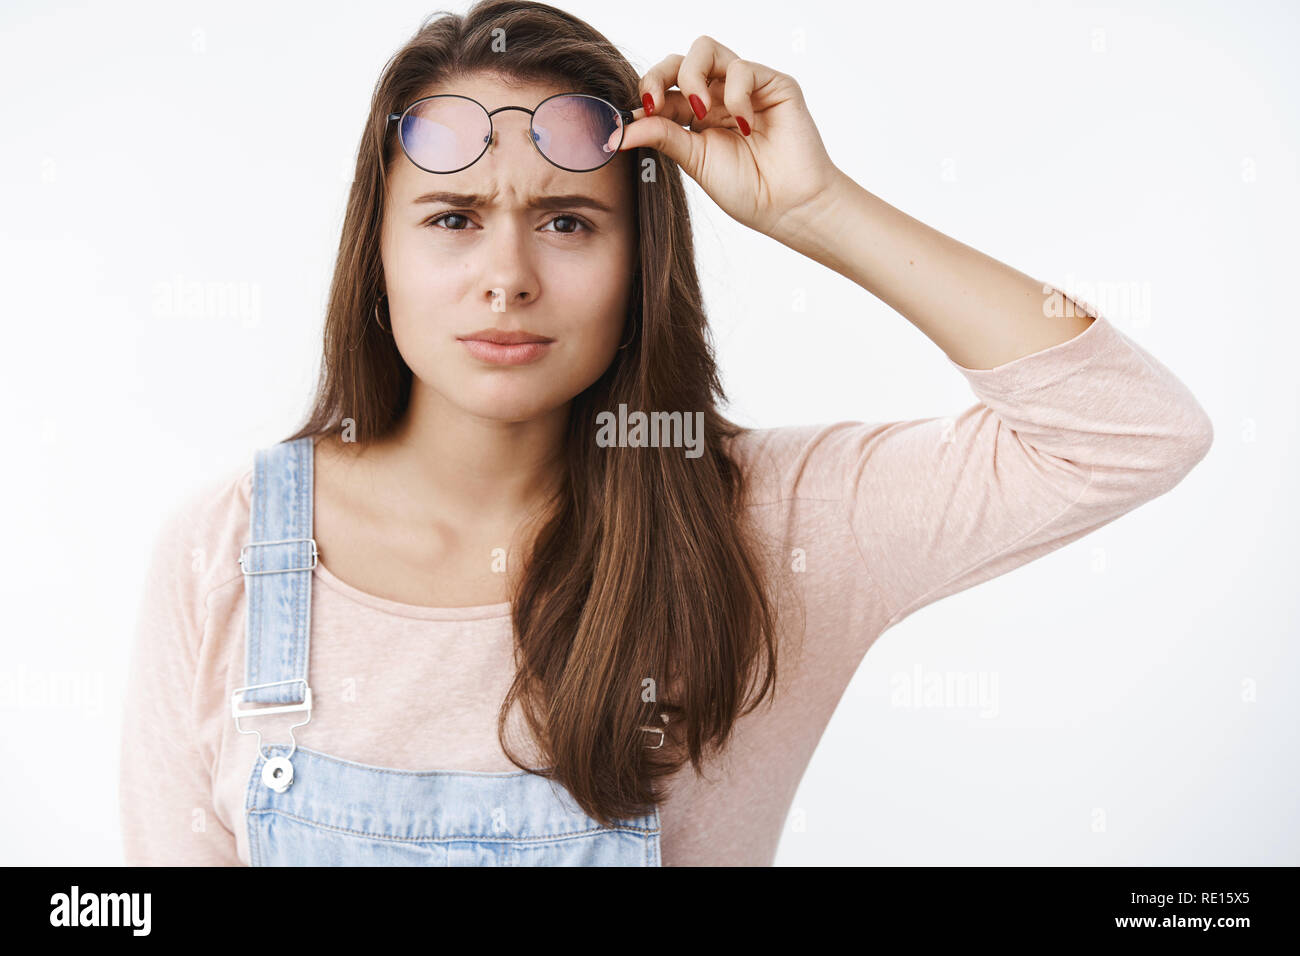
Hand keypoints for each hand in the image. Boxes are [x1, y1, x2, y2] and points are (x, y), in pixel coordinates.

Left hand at [619, 35, 846, 241]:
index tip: (637, 117)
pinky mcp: (775, 84)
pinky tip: (744, 125)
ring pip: (706, 50)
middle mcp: (720, 96)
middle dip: (659, 75)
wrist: (788, 207)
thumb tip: (619, 129)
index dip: (647, 94)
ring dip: (692, 77)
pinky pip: (742, 68)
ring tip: (701, 111)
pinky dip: (735, 94)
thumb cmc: (748, 190)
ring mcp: (747, 88)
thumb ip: (662, 136)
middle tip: (656, 103)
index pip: (664, 87)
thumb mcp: (695, 161)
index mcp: (697, 115)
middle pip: (680, 60)